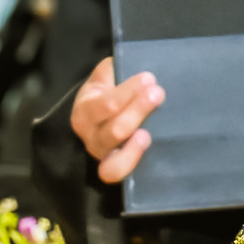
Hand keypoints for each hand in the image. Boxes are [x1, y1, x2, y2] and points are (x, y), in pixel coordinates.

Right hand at [68, 57, 164, 183]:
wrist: (105, 109)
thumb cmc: (111, 87)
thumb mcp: (109, 72)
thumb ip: (119, 69)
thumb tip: (143, 68)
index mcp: (86, 109)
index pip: (105, 104)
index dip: (128, 92)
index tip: (149, 78)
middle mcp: (90, 136)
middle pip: (113, 131)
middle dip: (137, 111)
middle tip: (158, 94)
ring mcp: (103, 155)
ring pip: (112, 159)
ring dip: (134, 147)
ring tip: (148, 134)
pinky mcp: (116, 166)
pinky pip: (118, 174)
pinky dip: (131, 164)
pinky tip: (148, 149)